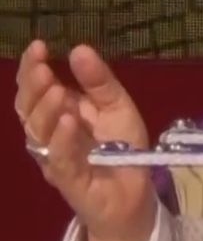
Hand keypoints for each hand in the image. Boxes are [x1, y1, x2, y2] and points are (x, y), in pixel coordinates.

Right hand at [14, 41, 155, 240]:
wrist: (134, 195)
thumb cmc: (121, 148)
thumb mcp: (116, 106)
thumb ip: (99, 81)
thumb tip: (78, 49)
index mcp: (59, 113)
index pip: (35, 90)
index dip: (32, 69)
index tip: (38, 45)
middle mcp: (50, 135)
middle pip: (29, 109)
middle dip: (32, 86)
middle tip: (41, 66)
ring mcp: (56, 157)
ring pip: (38, 133)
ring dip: (45, 109)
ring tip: (55, 89)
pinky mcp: (70, 179)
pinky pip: (60, 158)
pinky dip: (61, 139)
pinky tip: (67, 120)